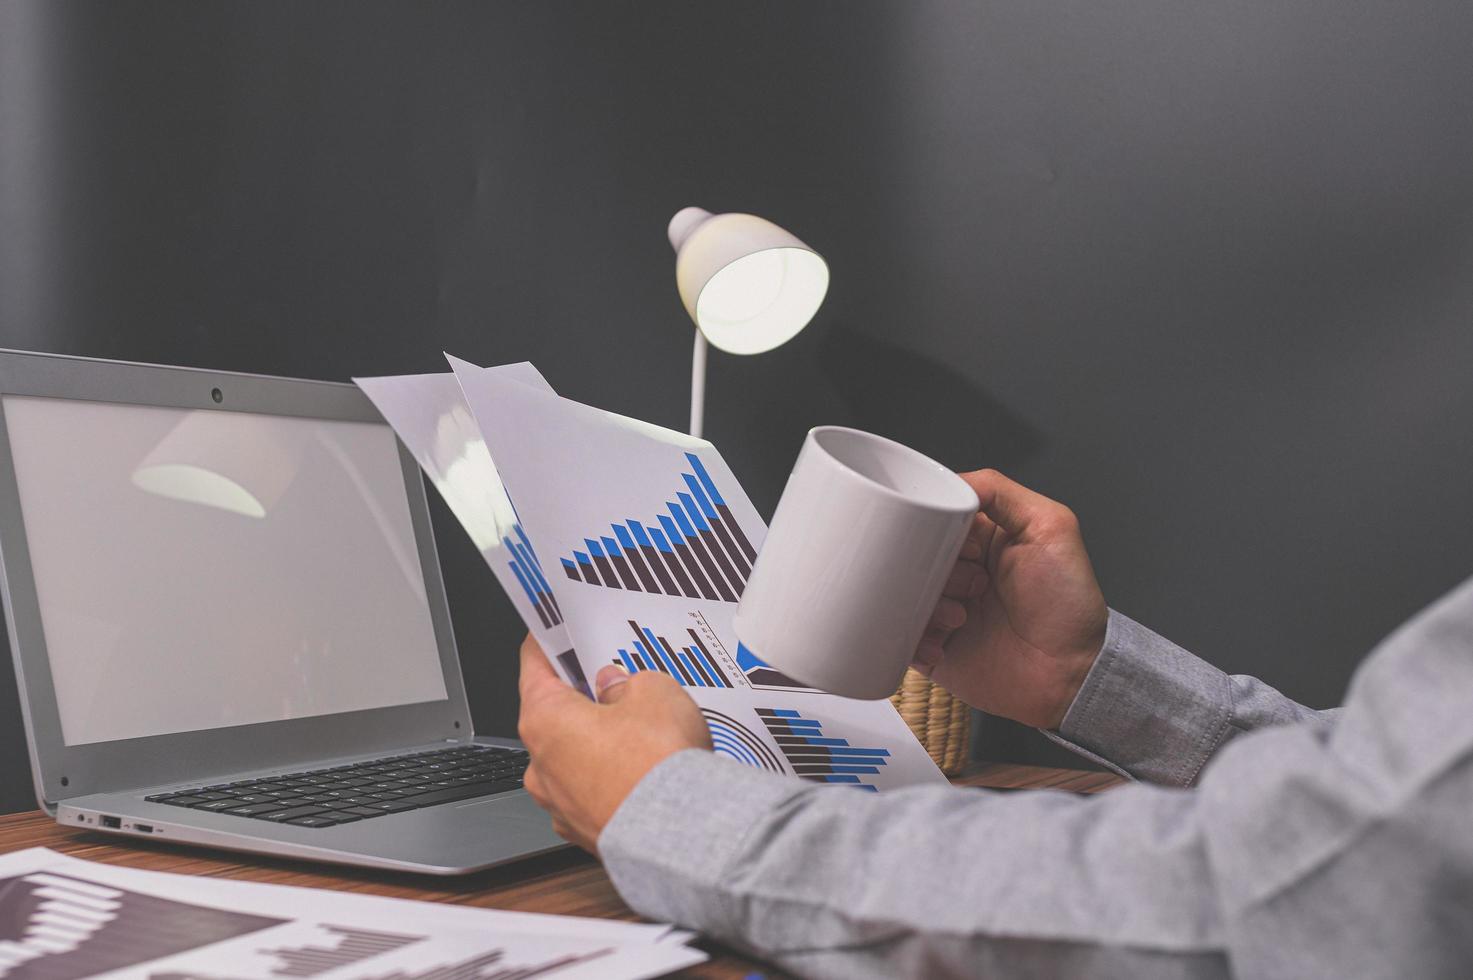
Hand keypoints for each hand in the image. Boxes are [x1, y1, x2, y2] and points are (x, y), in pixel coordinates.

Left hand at [517, 635, 711, 851]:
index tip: (551, 631)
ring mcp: (560, 805)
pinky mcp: (586, 832)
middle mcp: (541, 765)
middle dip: (584, 698)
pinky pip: (592, 792)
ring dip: (598, 743)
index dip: (547, 643)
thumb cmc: (657, 763)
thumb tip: (619, 688)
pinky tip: (644, 769)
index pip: (533, 666)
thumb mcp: (653, 690)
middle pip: (554, 716)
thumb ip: (628, 683)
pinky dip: (610, 780)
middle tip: (616, 682)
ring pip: (573, 758)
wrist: (682, 834)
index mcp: (544, 720)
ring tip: (642, 732)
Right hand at [912, 469, 1107, 729]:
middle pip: (912, 556)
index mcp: (980, 541)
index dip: (934, 528)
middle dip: (928, 569)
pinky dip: (911, 640)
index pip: (935, 520)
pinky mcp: (931, 648)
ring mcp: (942, 611)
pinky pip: (897, 638)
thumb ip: (1002, 493)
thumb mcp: (1050, 527)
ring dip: (922, 605)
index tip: (948, 543)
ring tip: (959, 618)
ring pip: (899, 595)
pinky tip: (943, 643)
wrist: (1071, 675)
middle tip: (966, 585)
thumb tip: (954, 480)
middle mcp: (958, 573)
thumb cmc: (1069, 607)